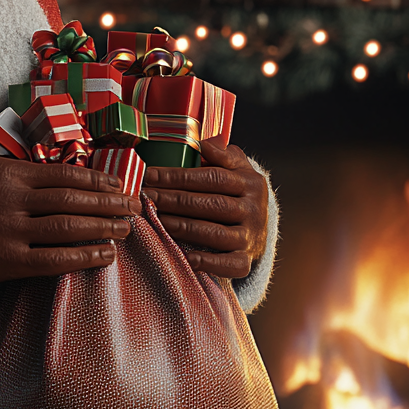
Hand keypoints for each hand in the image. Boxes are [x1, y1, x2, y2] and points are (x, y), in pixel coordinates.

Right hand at [0, 159, 139, 284]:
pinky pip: (54, 259)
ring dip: (103, 228)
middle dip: (109, 204)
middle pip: (73, 200)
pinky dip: (83, 257)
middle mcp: (13, 200)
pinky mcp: (8, 261)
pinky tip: (105, 256)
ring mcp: (11, 231)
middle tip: (135, 207)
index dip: (97, 181)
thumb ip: (22, 172)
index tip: (119, 186)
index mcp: (10, 174)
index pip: (64, 174)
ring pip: (68, 227)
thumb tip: (63, 177)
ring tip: (126, 230)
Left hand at [142, 138, 267, 278]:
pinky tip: (188, 257)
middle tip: (147, 196)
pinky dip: (210, 262)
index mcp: (250, 182)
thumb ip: (221, 153)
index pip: (212, 177)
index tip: (151, 174)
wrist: (260, 226)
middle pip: (210, 204)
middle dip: (174, 199)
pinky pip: (230, 264)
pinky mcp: (246, 259)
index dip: (179, 176)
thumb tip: (204, 144)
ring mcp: (251, 236)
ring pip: (215, 233)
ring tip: (158, 218)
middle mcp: (254, 210)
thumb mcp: (236, 167)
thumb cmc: (237, 192)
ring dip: (183, 226)